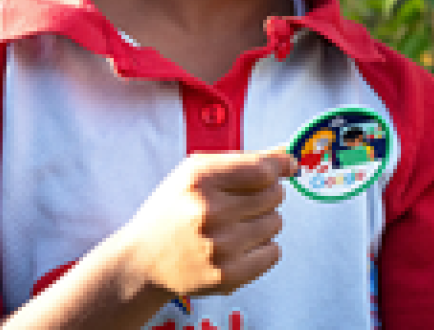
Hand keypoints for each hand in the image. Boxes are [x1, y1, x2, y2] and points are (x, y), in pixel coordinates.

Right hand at [118, 149, 296, 297]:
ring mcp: (219, 247)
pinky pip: (274, 252)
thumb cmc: (176, 208)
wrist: (143, 260)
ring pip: (276, 222)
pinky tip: (240, 244)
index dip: (279, 168)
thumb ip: (246, 160)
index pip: (264, 170)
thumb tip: (290, 157)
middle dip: (267, 194)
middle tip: (243, 201)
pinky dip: (264, 247)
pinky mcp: (227, 276)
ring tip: (236, 224)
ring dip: (264, 220)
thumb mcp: (198, 172)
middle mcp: (209, 212)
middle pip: (275, 195)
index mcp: (201, 179)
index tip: (284, 169)